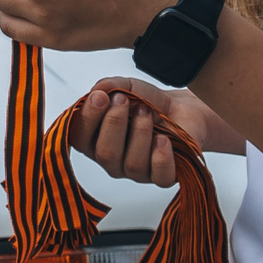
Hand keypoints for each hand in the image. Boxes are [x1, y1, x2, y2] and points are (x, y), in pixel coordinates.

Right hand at [66, 77, 245, 185]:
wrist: (182, 109)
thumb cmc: (149, 103)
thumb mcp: (126, 87)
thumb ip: (108, 86)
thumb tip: (97, 90)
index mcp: (95, 140)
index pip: (79, 138)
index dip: (87, 118)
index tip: (100, 97)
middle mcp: (113, 159)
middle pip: (104, 154)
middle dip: (114, 124)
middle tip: (124, 101)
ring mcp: (137, 172)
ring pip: (132, 163)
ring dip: (139, 132)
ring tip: (147, 112)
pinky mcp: (162, 176)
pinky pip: (159, 175)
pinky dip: (161, 155)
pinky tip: (163, 139)